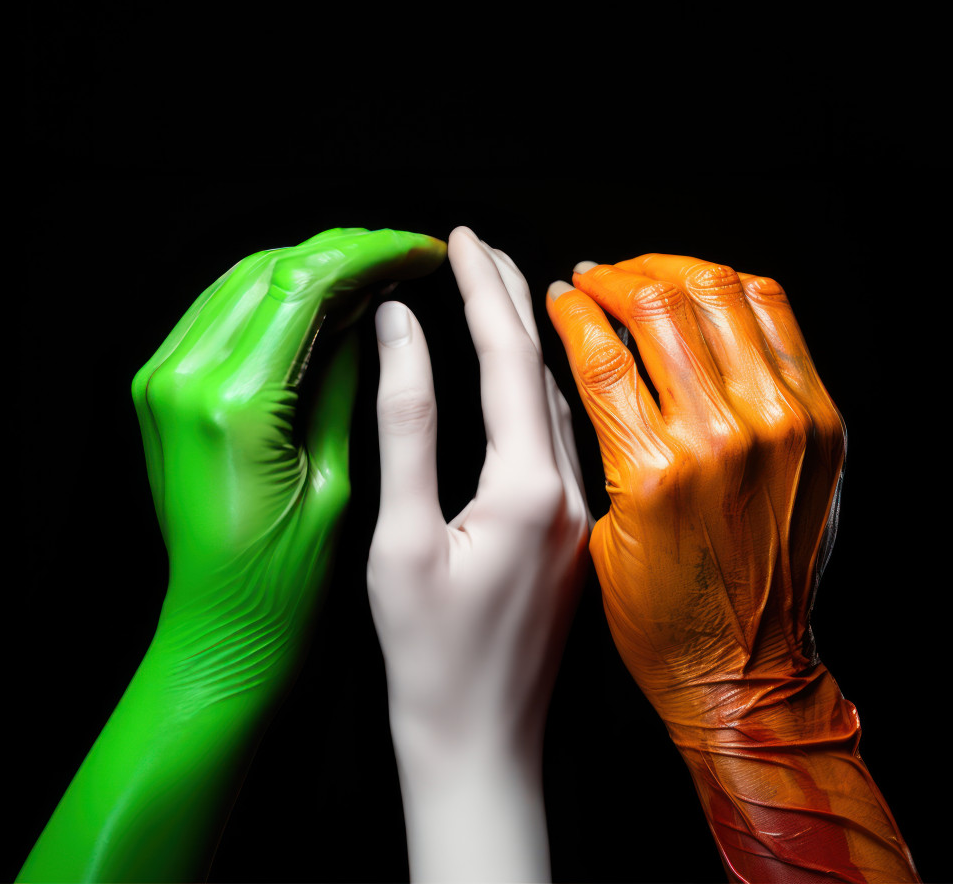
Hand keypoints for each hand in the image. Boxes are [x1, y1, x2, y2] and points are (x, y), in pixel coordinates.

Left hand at [17, 227, 444, 883]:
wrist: (220, 629)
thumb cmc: (285, 581)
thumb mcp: (337, 480)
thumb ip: (344, 381)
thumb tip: (372, 310)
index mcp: (236, 404)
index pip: (307, 283)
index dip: (373, 254)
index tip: (422, 251)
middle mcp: (185, 378)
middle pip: (272, 267)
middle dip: (346, 251)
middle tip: (407, 257)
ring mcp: (163, 379)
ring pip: (245, 279)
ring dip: (312, 267)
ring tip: (375, 275)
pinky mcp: (162, 388)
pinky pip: (223, 311)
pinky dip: (277, 294)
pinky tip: (323, 304)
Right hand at [368, 227, 588, 882]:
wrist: (481, 743)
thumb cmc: (429, 656)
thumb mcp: (400, 537)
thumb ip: (405, 427)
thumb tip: (403, 334)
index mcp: (530, 487)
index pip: (507, 355)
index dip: (482, 288)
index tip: (461, 237)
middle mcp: (572, 491)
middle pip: (542, 367)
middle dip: (510, 297)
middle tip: (478, 245)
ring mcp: (580, 514)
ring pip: (558, 402)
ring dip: (527, 342)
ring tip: (496, 292)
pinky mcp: (574, 535)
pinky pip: (562, 440)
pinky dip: (537, 391)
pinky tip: (523, 378)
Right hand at [548, 254, 917, 881]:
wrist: (745, 666)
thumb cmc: (661, 615)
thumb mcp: (602, 529)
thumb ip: (598, 437)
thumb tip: (592, 357)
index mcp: (651, 470)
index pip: (601, 352)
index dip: (570, 309)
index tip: (557, 294)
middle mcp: (722, 438)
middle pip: (660, 308)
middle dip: (616, 278)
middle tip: (595, 277)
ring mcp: (780, 425)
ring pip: (721, 297)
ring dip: (671, 273)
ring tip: (642, 276)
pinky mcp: (817, 424)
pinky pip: (776, 320)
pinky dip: (734, 292)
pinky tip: (704, 293)